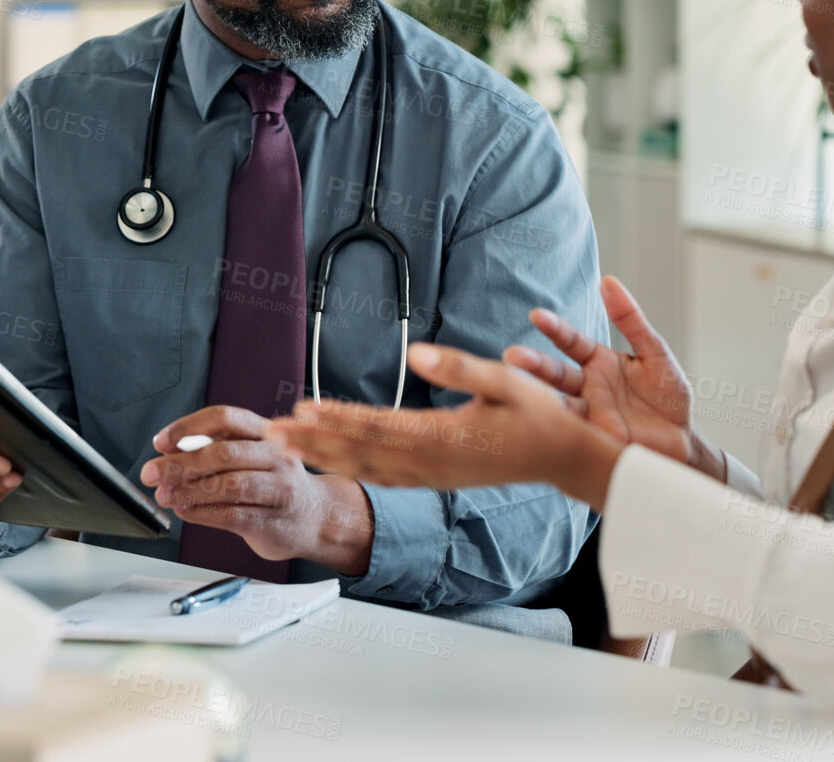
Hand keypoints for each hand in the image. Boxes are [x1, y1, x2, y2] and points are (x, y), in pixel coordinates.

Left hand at [141, 407, 375, 575]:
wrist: (317, 518)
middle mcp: (277, 456)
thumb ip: (216, 448)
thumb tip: (168, 452)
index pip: (225, 418)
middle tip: (152, 473)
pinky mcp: (274, 521)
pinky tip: (185, 511)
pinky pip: (233, 515)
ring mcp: (279, 489)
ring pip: (229, 486)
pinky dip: (202, 513)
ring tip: (165, 495)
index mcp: (267, 432)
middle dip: (180, 464)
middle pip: (223, 454)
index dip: (189, 427)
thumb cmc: (276, 483)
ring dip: (189, 491)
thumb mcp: (253, 454)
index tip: (161, 441)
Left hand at [270, 343, 625, 509]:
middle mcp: (430, 462)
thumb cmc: (537, 414)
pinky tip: (332, 462)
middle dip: (313, 441)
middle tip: (272, 433)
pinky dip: (351, 469)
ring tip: (288, 447)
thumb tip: (417, 354)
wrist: (562, 458)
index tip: (299, 408)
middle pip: (359, 452)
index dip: (334, 418)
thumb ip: (460, 366)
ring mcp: (431, 475)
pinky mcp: (435, 479)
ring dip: (324, 456)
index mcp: (443, 436)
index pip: (376, 427)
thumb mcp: (507, 379)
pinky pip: (383, 477)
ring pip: (366, 469)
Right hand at [505, 276, 718, 476]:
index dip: (555, 329)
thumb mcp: (655, 352)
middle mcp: (587, 386)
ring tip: (515, 389)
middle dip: (532, 364)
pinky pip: (569, 431)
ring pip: (555, 402)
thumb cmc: (670, 394)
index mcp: (599, 361)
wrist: (683, 439)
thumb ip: (631, 320)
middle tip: (512, 356)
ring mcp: (587, 413)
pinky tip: (540, 420)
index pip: (571, 341)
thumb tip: (609, 281)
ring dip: (535, 397)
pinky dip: (553, 426)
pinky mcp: (592, 438)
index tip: (537, 316)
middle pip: (554, 373)